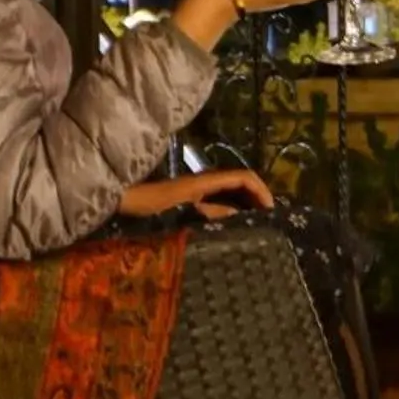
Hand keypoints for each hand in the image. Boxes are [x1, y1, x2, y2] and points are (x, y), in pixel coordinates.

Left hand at [119, 168, 275, 219]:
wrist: (127, 200)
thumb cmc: (152, 206)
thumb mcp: (185, 212)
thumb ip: (212, 212)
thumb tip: (239, 214)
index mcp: (206, 180)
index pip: (244, 177)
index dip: (261, 190)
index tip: (271, 209)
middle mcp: (206, 179)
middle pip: (242, 181)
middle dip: (258, 196)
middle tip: (270, 217)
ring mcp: (199, 186)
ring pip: (233, 189)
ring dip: (247, 201)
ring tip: (258, 220)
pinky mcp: (193, 195)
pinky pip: (222, 196)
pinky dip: (234, 205)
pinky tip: (235, 221)